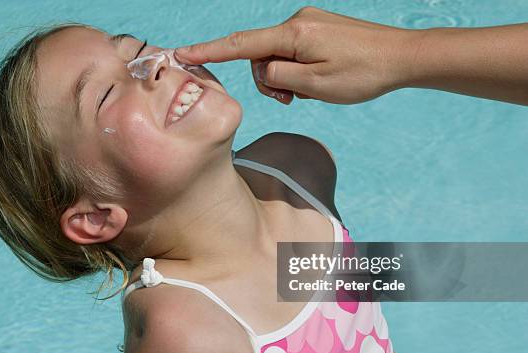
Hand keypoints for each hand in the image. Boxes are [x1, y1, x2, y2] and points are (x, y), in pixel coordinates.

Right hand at [174, 6, 414, 104]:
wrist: (401, 57)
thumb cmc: (362, 74)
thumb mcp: (316, 85)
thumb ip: (279, 76)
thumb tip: (264, 69)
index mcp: (294, 34)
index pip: (242, 43)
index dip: (210, 50)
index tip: (183, 53)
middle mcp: (298, 22)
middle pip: (260, 54)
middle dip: (269, 80)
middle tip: (291, 99)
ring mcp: (309, 23)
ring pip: (277, 55)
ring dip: (284, 77)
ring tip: (308, 91)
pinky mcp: (318, 29)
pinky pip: (293, 51)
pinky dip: (296, 69)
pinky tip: (315, 80)